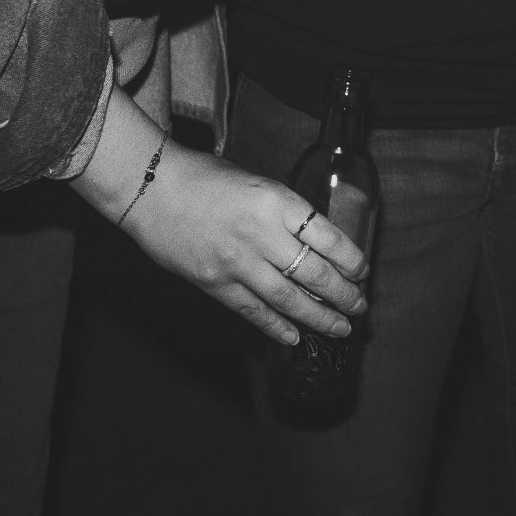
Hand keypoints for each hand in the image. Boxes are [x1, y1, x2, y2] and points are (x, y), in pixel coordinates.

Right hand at [118, 140, 368, 348]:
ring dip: (319, 317)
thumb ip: (285, 213)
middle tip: (361, 305)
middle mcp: (262, 235)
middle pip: (314, 273)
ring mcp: (237, 263)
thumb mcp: (259, 184)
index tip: (363, 270)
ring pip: (288, 299)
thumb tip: (315, 242)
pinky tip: (296, 337)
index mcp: (278, 202)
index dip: (351, 259)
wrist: (152, 190)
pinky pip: (253, 311)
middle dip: (343, 294)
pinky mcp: (214, 285)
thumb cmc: (208, 178)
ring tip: (340, 328)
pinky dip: (276, 327)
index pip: (328, 238)